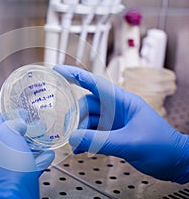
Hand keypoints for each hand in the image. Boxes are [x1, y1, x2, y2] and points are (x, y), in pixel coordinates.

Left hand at [0, 114, 54, 198]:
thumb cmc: (4, 168)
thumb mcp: (7, 135)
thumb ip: (12, 124)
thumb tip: (18, 124)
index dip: (11, 116)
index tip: (23, 112)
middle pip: (6, 141)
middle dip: (23, 132)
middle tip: (36, 127)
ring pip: (16, 156)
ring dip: (32, 147)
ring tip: (44, 141)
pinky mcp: (9, 185)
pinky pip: (23, 170)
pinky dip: (35, 161)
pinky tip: (47, 156)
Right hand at [54, 65, 188, 183]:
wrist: (174, 162)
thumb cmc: (161, 146)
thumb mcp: (129, 143)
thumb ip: (100, 140)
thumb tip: (73, 138)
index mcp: (122, 101)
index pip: (95, 83)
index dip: (75, 75)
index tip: (58, 70)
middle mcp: (115, 109)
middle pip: (87, 105)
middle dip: (76, 117)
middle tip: (69, 132)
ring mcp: (113, 121)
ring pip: (88, 120)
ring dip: (80, 132)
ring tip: (77, 146)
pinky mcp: (112, 133)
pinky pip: (92, 133)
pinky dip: (85, 140)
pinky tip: (82, 149)